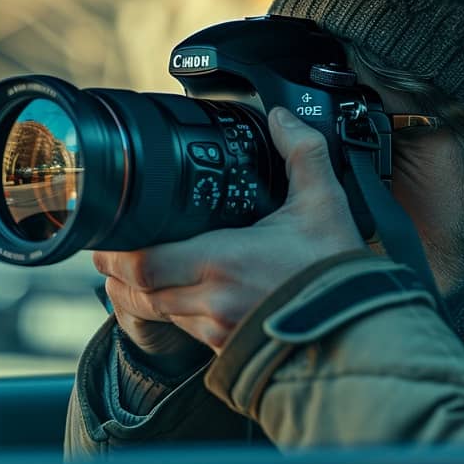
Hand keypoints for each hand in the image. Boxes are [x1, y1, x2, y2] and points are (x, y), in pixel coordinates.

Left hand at [94, 107, 365, 353]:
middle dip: (117, 273)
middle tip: (108, 254)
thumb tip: (282, 116)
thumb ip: (302, 152)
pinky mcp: (226, 347)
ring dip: (140, 294)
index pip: (144, 262)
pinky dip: (170, 312)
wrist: (357, 328)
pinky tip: (173, 296)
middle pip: (139, 291)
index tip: (106, 240)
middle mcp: (212, 300)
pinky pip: (182, 331)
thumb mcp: (324, 202)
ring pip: (157, 313)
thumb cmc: (336, 270)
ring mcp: (217, 329)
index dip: (115, 254)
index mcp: (223, 261)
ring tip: (131, 273)